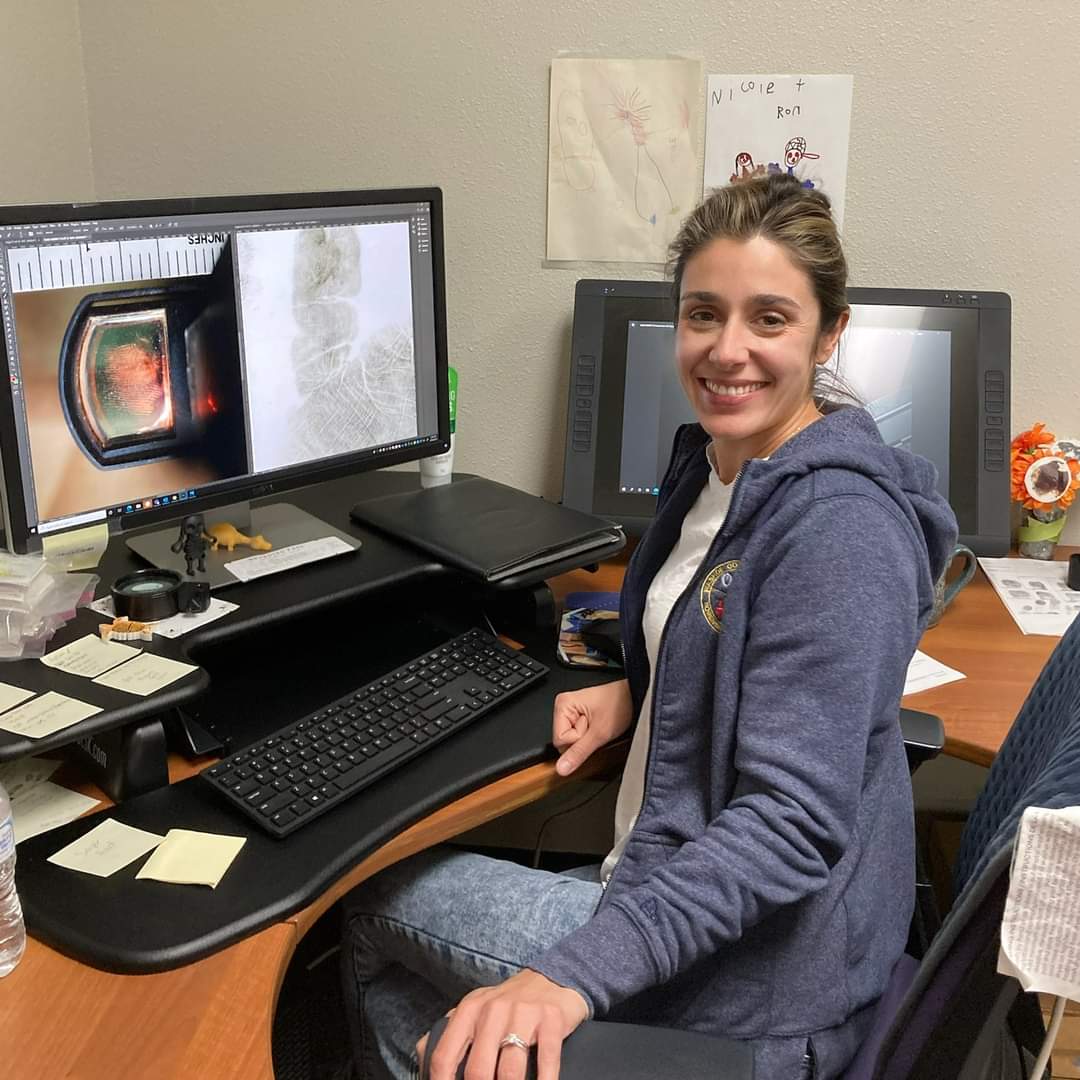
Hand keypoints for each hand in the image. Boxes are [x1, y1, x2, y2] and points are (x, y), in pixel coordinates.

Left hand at [417, 969, 588, 1079]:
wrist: (551, 977)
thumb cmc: (506, 1004)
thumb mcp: (473, 1011)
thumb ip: (446, 1034)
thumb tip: (422, 1064)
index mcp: (467, 1012)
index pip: (444, 1058)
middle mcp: (492, 1011)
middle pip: (477, 1071)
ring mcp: (523, 1014)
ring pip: (510, 1072)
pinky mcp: (550, 1019)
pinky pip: (546, 1061)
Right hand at [552, 679, 632, 775]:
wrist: (632, 695)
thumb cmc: (618, 704)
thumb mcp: (600, 733)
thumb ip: (579, 752)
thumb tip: (562, 768)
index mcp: (563, 705)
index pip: (559, 741)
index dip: (577, 742)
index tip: (592, 730)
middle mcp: (564, 707)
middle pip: (563, 742)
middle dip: (582, 741)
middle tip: (597, 728)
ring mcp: (571, 712)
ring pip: (571, 740)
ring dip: (587, 739)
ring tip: (599, 727)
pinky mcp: (578, 716)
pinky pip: (578, 735)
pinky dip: (589, 736)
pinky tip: (597, 728)